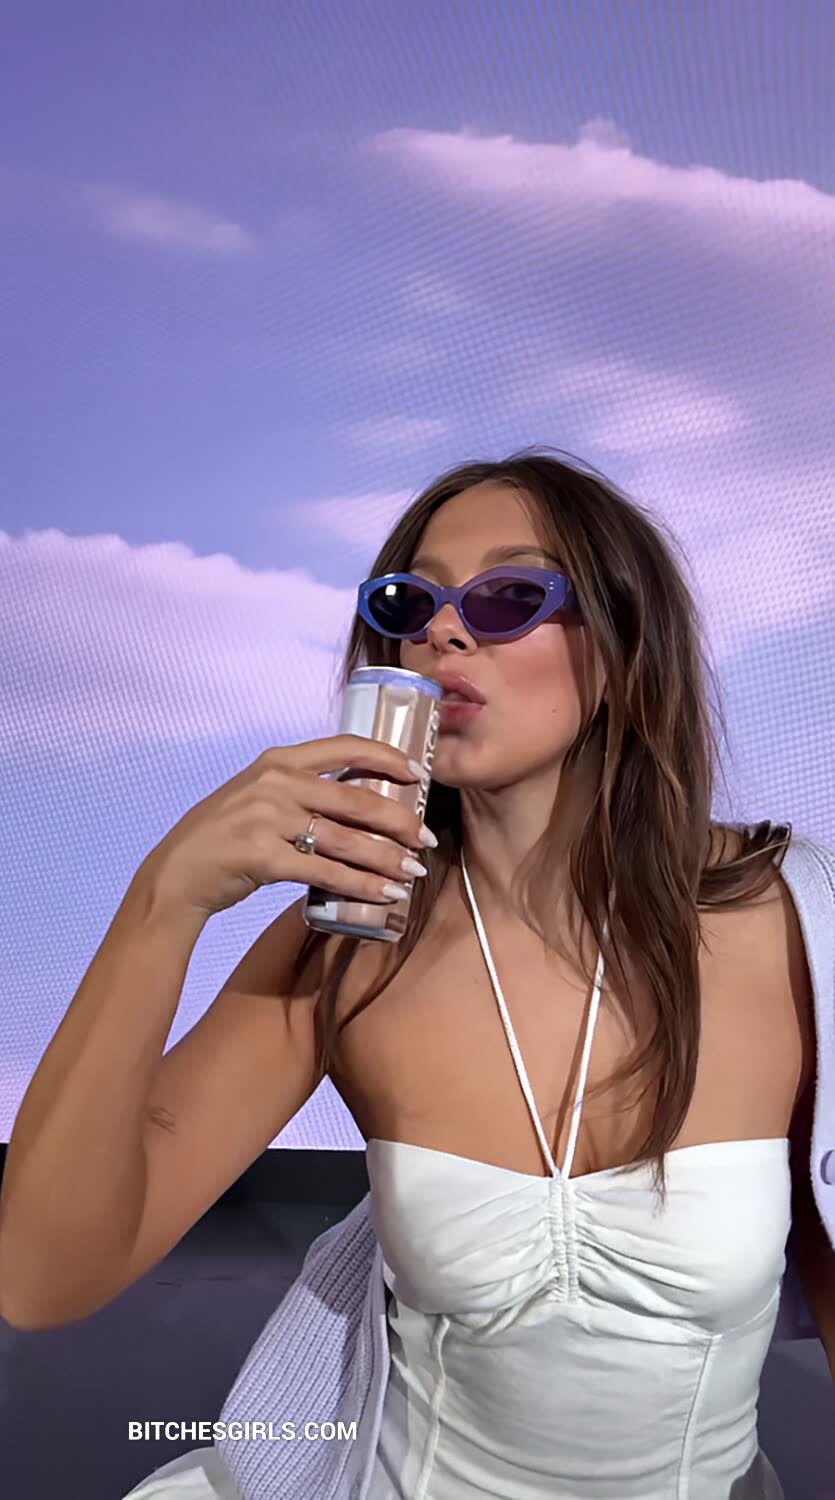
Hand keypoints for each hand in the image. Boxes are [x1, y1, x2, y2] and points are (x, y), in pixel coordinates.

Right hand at [134, 735, 432, 922]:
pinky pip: (326, 872)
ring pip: (346, 840)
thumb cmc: (224, 836)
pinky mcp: (263, 857)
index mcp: (278, 760)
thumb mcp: (258, 795)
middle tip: (427, 839)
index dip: (389, 758)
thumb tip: (359, 801)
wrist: (177, 873)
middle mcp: (275, 783)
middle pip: (356, 799)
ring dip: (387, 859)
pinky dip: (361, 885)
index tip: (419, 775)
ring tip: (414, 872)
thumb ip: (299, 789)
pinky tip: (385, 895)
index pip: (346, 746)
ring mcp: (267, 819)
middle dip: (400, 821)